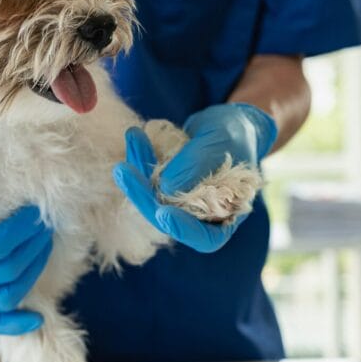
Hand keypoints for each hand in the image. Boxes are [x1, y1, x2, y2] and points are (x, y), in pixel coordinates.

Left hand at [113, 103, 276, 252]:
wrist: (232, 122)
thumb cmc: (237, 134)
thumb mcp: (223, 141)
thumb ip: (199, 163)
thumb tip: (165, 186)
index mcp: (227, 217)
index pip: (206, 238)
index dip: (183, 229)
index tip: (164, 214)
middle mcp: (202, 216)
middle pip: (169, 218)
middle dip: (144, 195)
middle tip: (123, 171)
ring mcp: (182, 201)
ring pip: (153, 197)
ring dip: (138, 170)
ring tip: (134, 136)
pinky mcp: (167, 185)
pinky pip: (149, 178)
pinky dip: (141, 157)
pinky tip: (135, 135)